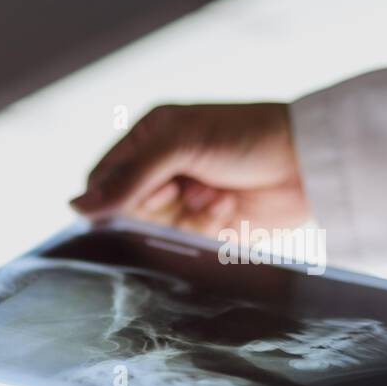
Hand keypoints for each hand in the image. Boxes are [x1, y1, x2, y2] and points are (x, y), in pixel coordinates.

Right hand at [71, 103, 307, 235]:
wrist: (309, 163)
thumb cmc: (248, 135)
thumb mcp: (181, 143)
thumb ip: (130, 175)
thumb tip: (77, 206)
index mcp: (149, 139)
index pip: (103, 180)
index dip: (113, 197)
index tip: (144, 196)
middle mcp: (162, 171)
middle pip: (127, 214)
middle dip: (157, 209)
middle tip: (188, 190)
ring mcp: (185, 203)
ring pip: (156, 235)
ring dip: (185, 221)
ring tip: (218, 196)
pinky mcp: (208, 232)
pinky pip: (184, 250)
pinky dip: (203, 235)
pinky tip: (229, 211)